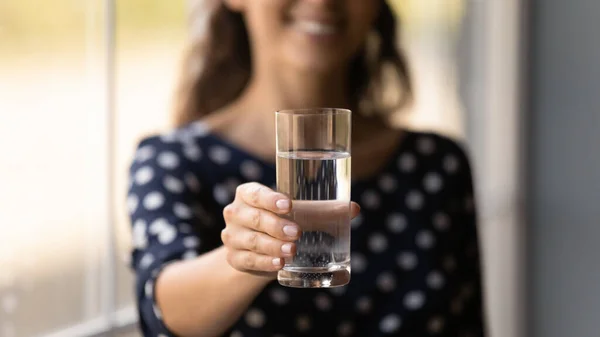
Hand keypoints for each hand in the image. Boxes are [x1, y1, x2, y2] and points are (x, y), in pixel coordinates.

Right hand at [221, 182, 358, 277]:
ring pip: (251, 241)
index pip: (255, 193)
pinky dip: (264, 263)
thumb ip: (323, 210)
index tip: (288, 204)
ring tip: (291, 251)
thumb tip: (354, 209)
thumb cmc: (282, 222)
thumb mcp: (298, 214)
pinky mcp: (234, 258)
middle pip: (254, 218)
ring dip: (272, 246)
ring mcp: (231, 236)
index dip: (269, 199)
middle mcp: (235, 213)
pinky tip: (279, 265)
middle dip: (275, 226)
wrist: (259, 249)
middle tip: (297, 233)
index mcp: (248, 194)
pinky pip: (248, 260)